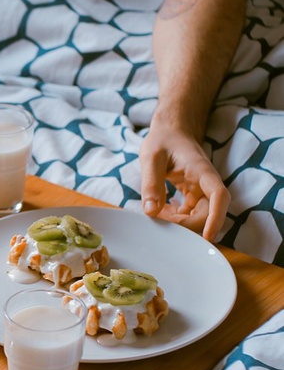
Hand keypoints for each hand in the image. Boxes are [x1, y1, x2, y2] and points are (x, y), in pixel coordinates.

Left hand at [139, 125, 229, 242]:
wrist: (170, 132)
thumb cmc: (162, 141)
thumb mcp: (151, 158)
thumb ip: (151, 183)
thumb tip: (151, 211)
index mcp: (201, 170)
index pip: (219, 196)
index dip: (216, 218)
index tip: (208, 237)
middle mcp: (206, 183)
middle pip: (209, 213)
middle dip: (188, 225)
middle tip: (160, 221)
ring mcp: (201, 190)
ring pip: (200, 216)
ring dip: (181, 223)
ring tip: (158, 215)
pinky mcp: (193, 195)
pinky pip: (190, 213)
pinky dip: (176, 218)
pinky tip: (161, 212)